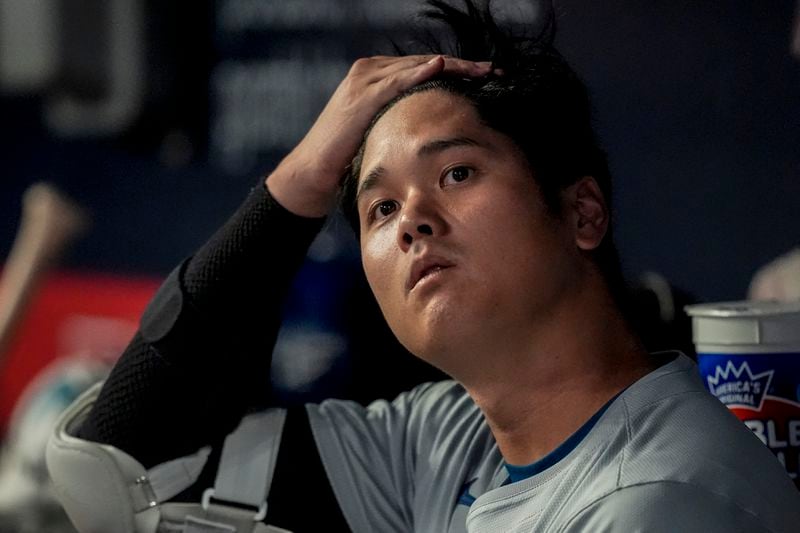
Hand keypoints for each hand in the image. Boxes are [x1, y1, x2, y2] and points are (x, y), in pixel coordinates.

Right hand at [266, 55, 491, 216]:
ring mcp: (364, 81)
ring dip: (452, 67)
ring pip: (416, 67)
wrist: (314, 174)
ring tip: (481, 70)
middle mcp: (371, 72)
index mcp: (379, 79)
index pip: (425, 69)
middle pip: (425, 63)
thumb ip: (402, 123)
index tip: (487, 77)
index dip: (457, 71)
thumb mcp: (381, 134)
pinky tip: (440, 67)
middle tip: (494, 70)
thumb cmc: (348, 160)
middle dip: (462, 66)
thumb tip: (434, 132)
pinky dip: (418, 73)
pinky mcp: (360, 96)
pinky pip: (395, 81)